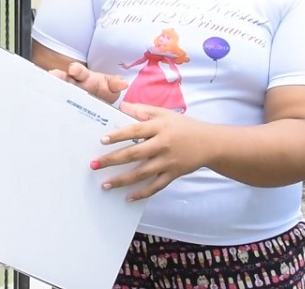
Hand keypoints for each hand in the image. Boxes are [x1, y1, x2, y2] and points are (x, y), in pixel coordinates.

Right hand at [49, 62, 128, 104]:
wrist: (96, 106)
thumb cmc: (101, 91)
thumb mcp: (110, 87)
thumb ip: (115, 84)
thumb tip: (123, 84)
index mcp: (83, 78)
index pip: (78, 71)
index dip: (76, 70)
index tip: (73, 69)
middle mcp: (71, 84)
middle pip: (61, 78)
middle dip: (58, 77)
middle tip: (53, 75)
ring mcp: (64, 93)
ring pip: (55, 89)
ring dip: (51, 88)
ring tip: (46, 87)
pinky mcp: (60, 104)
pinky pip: (53, 102)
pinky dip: (49, 104)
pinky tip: (44, 106)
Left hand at [90, 102, 215, 200]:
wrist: (209, 143)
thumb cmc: (183, 126)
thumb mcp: (164, 113)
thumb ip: (142, 110)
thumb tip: (121, 106)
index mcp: (159, 127)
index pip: (135, 130)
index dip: (118, 135)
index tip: (102, 140)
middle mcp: (162, 145)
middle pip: (134, 154)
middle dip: (112, 160)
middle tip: (94, 164)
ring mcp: (168, 162)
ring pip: (142, 173)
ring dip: (122, 180)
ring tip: (105, 184)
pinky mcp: (173, 174)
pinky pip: (155, 186)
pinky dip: (142, 193)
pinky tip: (127, 198)